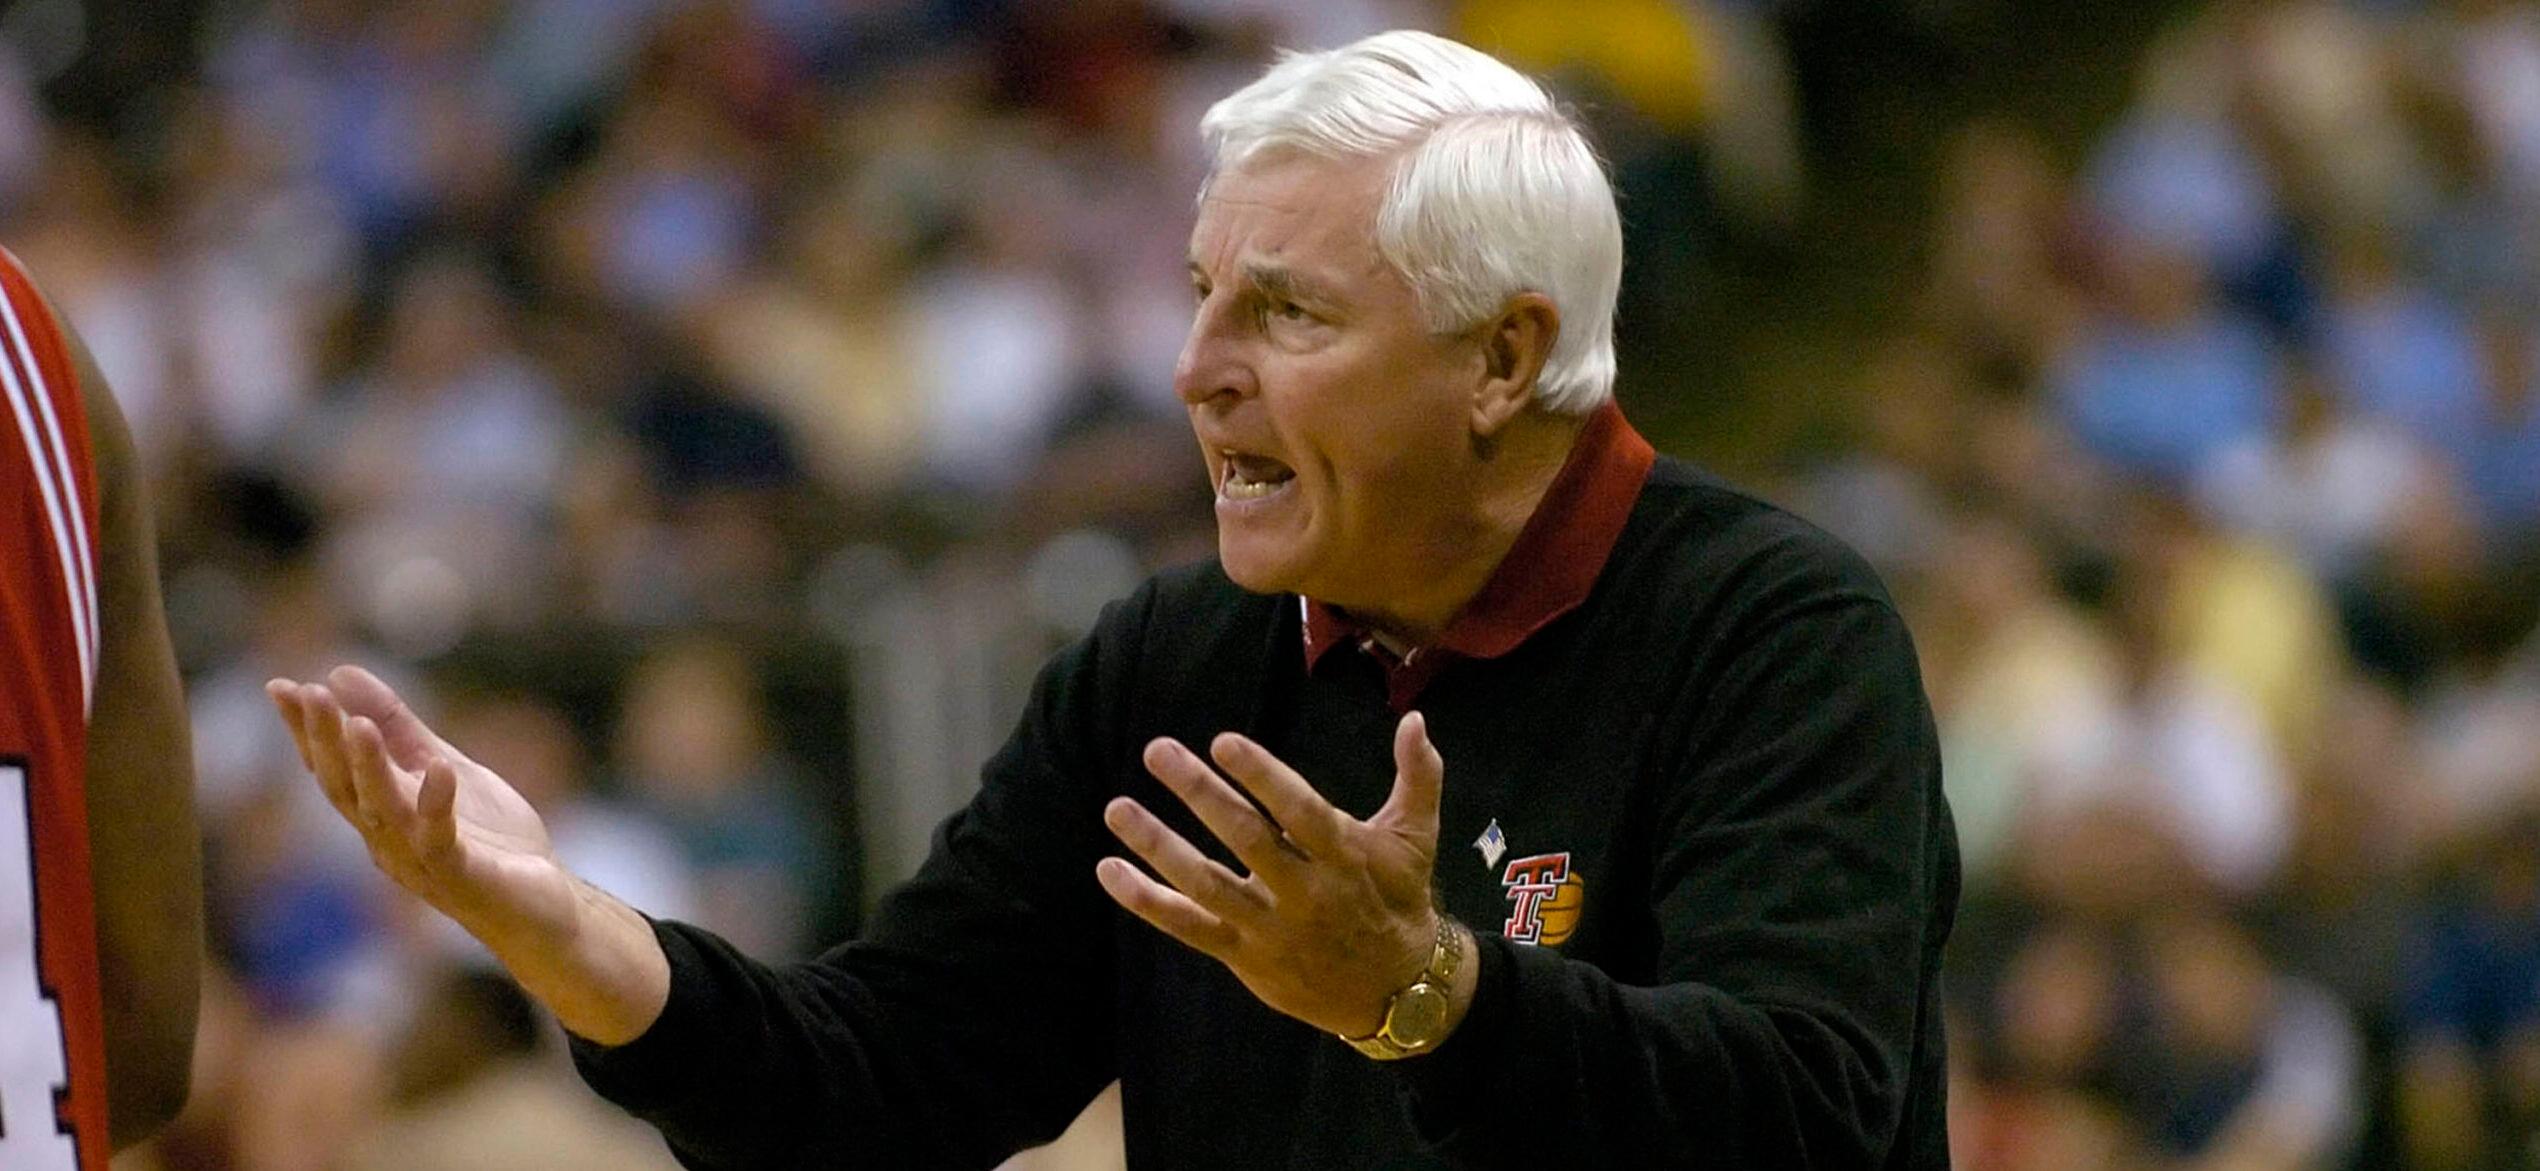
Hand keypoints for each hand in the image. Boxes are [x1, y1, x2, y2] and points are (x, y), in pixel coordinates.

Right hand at [267, 667, 670, 1043]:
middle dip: (325, 742)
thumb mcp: (444, 767)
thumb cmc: (490, 840)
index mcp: (380, 814)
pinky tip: (439, 771)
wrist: (543, 905)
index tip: (281, 687)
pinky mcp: (461, 878)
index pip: (332, 769)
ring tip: (358, 726)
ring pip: (383, 814)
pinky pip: (441, 842)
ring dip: (369, 770)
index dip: (305, 731)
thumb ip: (399, 729)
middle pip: (345, 789)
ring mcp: (420, 862)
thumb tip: (340, 674)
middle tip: (309, 695)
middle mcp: (387, 841)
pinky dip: (436, 807)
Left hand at [1097, 711, 1461, 1040]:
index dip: (1262, 777)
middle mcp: (1304, 892)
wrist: (1396, 990)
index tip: (1223, 742)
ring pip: (1206, 884)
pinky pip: (1188, 927)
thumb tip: (1415, 720)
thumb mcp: (1416, 839)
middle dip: (1199, 793)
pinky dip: (1146, 902)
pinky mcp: (1244, 955)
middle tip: (1157, 750)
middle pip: (1245, 839)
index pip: (1300, 811)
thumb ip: (1416, 776)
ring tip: (1117, 807)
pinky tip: (1109, 870)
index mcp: (1344, 857)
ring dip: (1157, 845)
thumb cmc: (1399, 900)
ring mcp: (1269, 927)